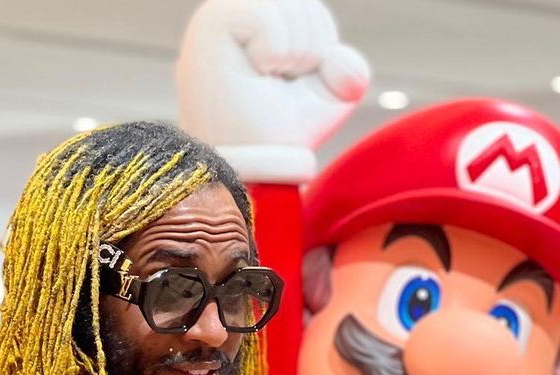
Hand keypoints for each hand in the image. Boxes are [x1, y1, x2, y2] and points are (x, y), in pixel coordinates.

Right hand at [176, 0, 369, 179]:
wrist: (248, 173)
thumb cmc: (278, 140)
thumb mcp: (326, 102)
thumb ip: (348, 70)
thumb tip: (338, 58)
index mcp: (258, 27)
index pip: (312, 13)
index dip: (317, 53)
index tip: (286, 85)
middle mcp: (234, 14)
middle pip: (303, 6)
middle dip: (308, 53)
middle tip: (275, 86)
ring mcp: (217, 15)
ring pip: (290, 7)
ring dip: (292, 55)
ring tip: (263, 82)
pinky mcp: (210, 23)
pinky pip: (265, 14)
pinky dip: (273, 50)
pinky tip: (254, 71)